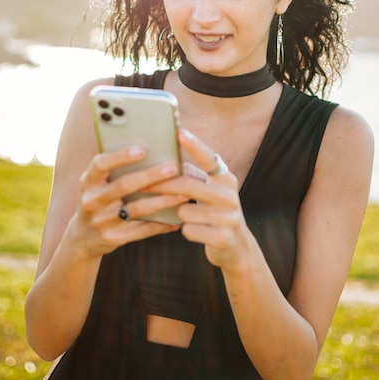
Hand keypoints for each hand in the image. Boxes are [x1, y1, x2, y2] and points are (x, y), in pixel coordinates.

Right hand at [72, 146, 186, 258]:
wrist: (83, 237)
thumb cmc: (101, 200)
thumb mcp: (99, 184)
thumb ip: (116, 170)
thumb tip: (153, 150)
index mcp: (88, 181)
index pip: (101, 164)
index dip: (120, 156)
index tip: (142, 149)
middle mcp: (92, 200)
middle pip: (123, 186)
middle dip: (150, 176)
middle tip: (173, 168)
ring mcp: (101, 221)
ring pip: (136, 209)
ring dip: (162, 201)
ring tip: (183, 194)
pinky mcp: (112, 238)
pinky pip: (141, 230)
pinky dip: (161, 224)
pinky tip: (177, 219)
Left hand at [148, 129, 254, 272]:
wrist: (236, 247)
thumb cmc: (214, 213)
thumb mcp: (211, 193)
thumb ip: (195, 179)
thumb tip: (163, 164)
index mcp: (226, 179)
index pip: (209, 159)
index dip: (195, 145)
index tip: (179, 132)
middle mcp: (230, 195)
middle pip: (187, 185)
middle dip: (162, 186)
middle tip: (141, 186)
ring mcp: (229, 217)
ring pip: (184, 210)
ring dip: (179, 215)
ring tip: (189, 218)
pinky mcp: (223, 237)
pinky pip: (189, 230)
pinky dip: (187, 231)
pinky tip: (197, 232)